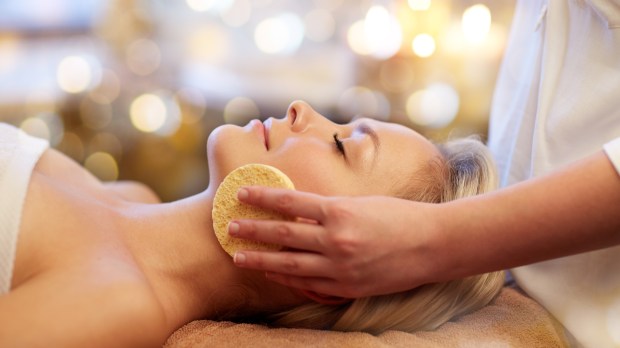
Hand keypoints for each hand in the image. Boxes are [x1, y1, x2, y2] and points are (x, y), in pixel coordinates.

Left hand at [228, 186, 443, 297]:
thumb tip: (299, 212)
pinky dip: (288, 279)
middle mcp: (335, 239)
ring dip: (261, 260)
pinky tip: (273, 274)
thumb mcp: (361, 203)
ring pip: (289, 264)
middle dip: (253, 230)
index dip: (262, 198)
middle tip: (229, 227)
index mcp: (339, 211)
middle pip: (283, 234)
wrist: (433, 244)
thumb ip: (330, 210)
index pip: (290, 202)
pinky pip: (309, 285)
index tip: (241, 193)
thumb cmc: (399, 216)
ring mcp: (340, 267)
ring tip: (239, 257)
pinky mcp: (347, 287)